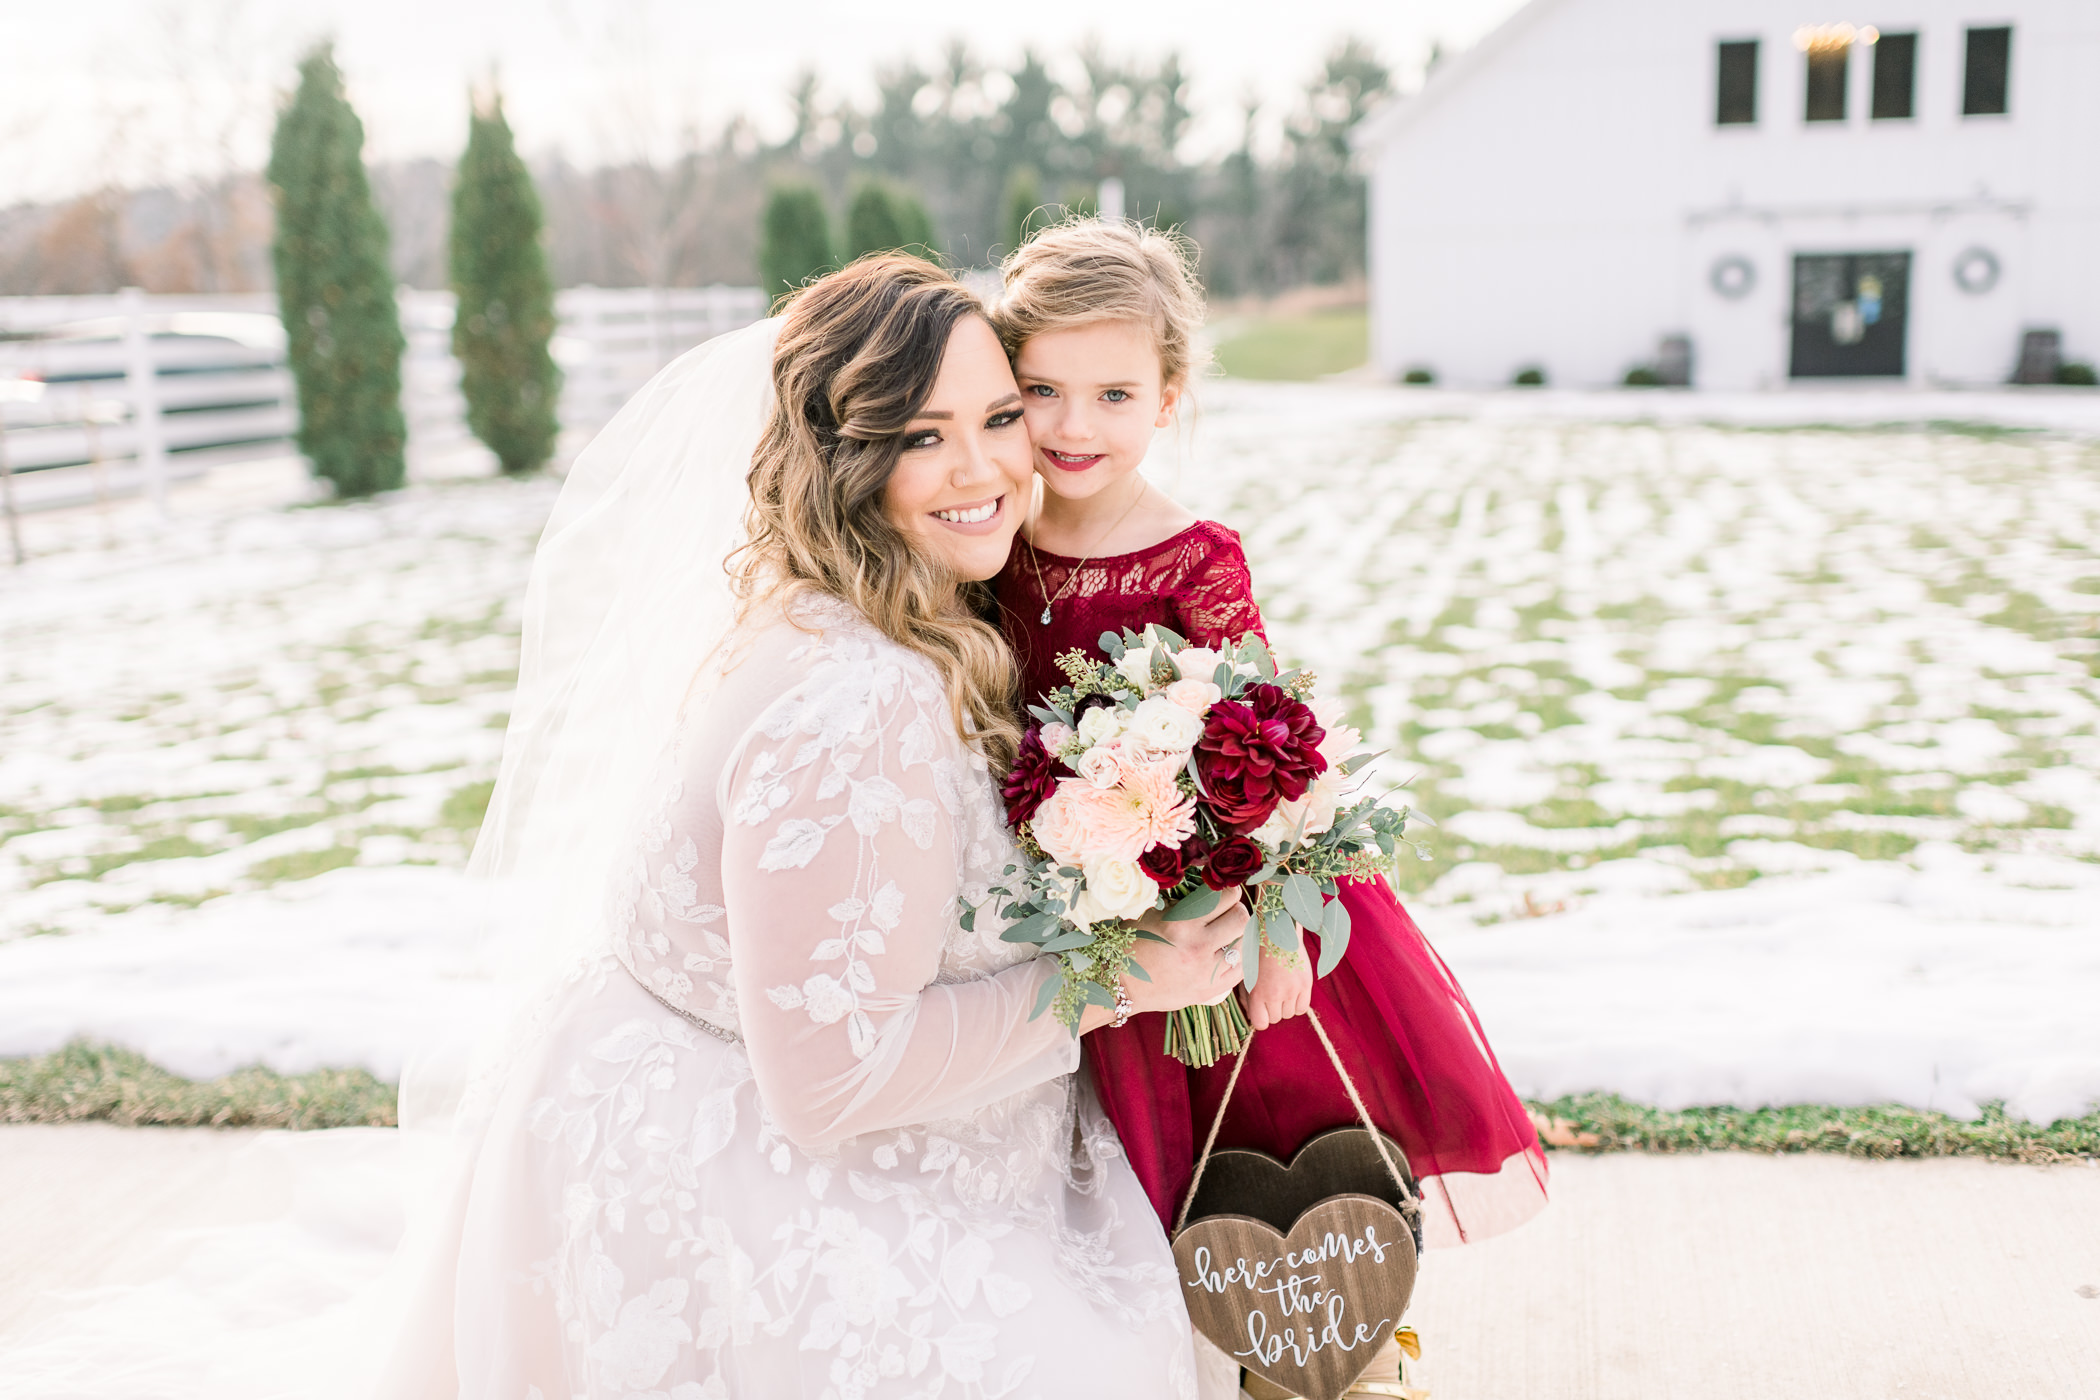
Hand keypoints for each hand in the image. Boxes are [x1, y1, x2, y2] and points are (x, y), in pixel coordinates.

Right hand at [1079, 893, 1249, 1031]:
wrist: (1122, 984)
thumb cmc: (1134, 944)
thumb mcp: (1156, 915)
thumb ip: (1186, 904)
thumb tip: (1213, 892)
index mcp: (1182, 924)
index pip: (1225, 898)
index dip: (1227, 891)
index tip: (1222, 893)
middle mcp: (1198, 947)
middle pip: (1241, 918)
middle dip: (1237, 910)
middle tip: (1227, 912)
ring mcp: (1206, 972)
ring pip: (1246, 944)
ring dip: (1239, 934)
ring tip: (1228, 933)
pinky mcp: (1210, 990)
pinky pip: (1242, 970)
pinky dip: (1240, 957)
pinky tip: (1229, 953)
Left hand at [1240, 936, 1313, 1030]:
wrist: (1276, 932)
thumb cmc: (1257, 953)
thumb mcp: (1246, 975)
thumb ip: (1248, 997)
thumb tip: (1252, 1014)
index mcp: (1257, 992)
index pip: (1261, 1024)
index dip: (1260, 1017)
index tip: (1260, 1009)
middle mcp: (1275, 994)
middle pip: (1275, 1018)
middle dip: (1272, 1010)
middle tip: (1271, 994)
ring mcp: (1292, 990)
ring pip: (1289, 1014)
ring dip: (1285, 1006)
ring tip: (1281, 989)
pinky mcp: (1305, 984)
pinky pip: (1302, 1008)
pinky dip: (1297, 1003)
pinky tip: (1292, 991)